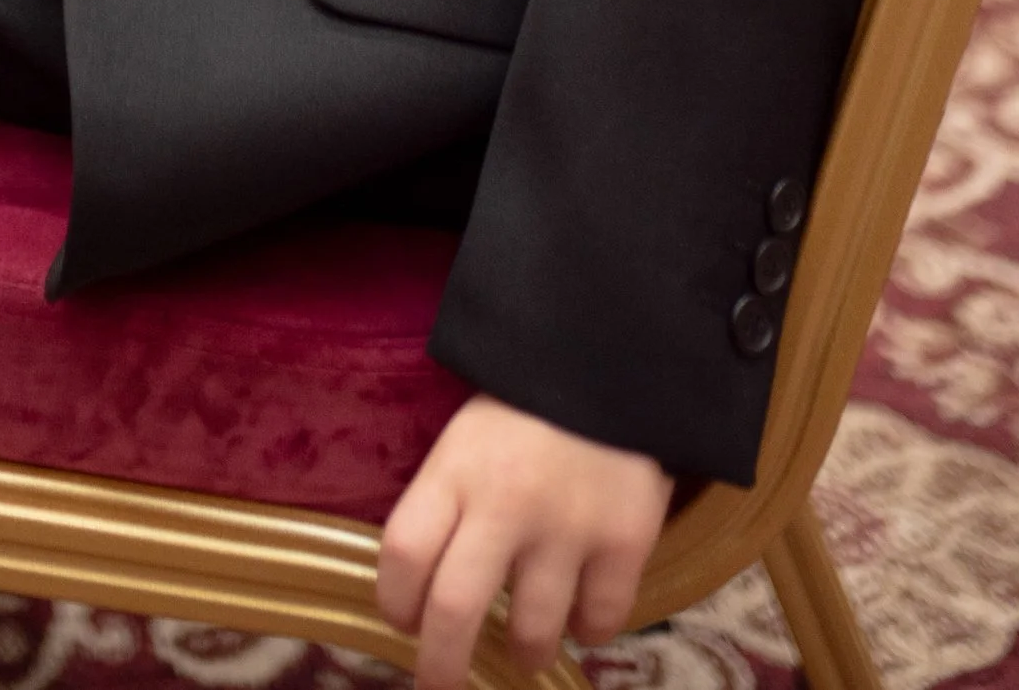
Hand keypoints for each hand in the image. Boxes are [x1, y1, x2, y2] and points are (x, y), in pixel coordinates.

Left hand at [376, 397, 668, 687]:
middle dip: (441, 665)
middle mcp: (505, 503)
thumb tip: (423, 586)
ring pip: (530, 631)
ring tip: (524, 647)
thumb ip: (448, 501)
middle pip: (454, 612)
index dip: (393, 602)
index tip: (401, 621)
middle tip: (442, 680)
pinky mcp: (625, 541)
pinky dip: (588, 629)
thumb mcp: (468, 436)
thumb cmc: (528, 404)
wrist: (615, 360)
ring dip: (522, 651)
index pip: (402, 554)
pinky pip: (599, 620)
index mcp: (456, 468)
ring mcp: (568, 527)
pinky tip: (581, 612)